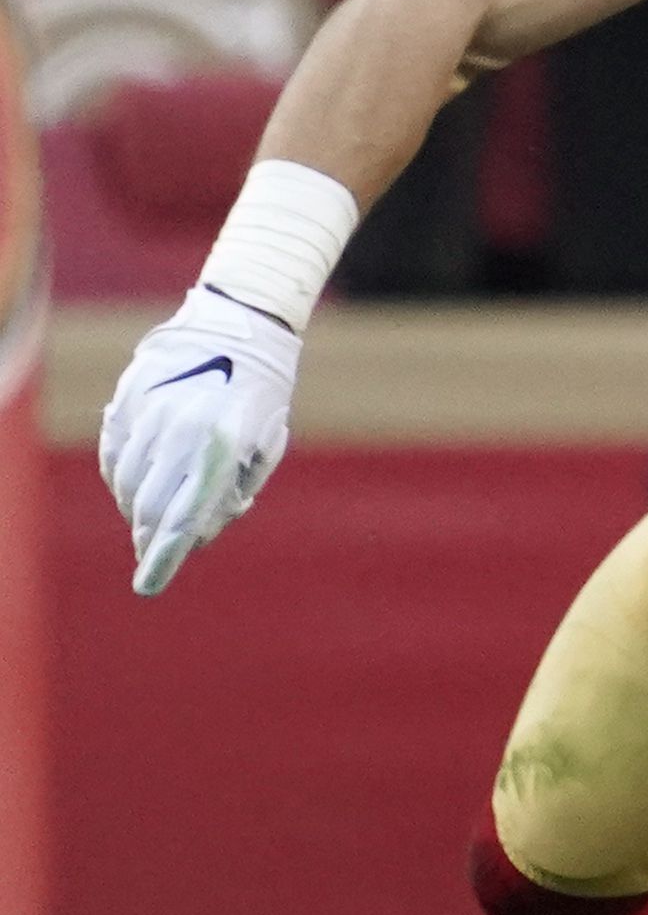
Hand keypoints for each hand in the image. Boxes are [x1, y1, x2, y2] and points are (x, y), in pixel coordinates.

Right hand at [97, 285, 306, 594]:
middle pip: (149, 507)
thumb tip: (197, 535)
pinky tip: (132, 488)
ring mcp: (150, 413)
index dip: (164, 558)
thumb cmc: (262, 394)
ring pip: (126, 482)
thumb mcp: (265, 444)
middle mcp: (182, 431)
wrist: (240, 326)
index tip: (148, 587)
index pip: (184, 518)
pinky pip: (114, 454)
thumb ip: (234, 491)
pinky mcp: (129, 400)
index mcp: (223, 446)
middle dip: (149, 539)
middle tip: (151, 555)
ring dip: (135, 510)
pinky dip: (120, 478)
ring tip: (148, 521)